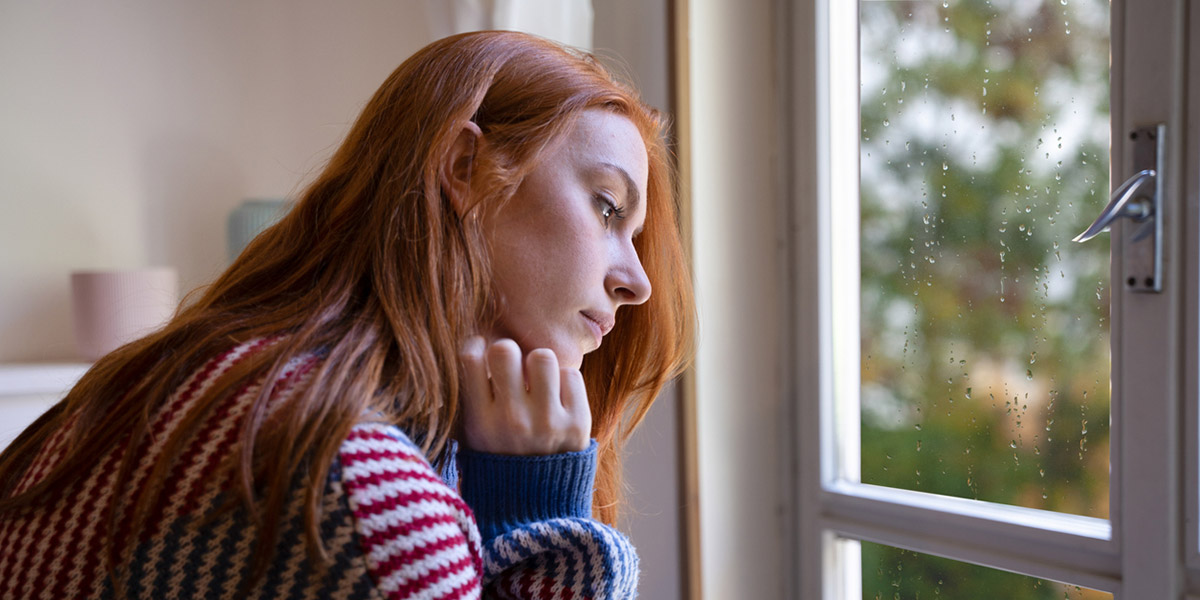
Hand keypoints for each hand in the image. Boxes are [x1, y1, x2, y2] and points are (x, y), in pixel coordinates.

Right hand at [458, 336, 591, 454]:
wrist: (538, 506)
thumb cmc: (502, 460)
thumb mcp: (473, 437)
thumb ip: (471, 398)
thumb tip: (475, 346)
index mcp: (480, 422)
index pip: (470, 358)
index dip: (477, 346)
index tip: (483, 354)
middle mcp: (512, 420)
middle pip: (505, 350)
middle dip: (509, 353)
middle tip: (514, 369)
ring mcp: (547, 421)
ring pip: (543, 356)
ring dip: (540, 365)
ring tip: (539, 383)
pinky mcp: (578, 423)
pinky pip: (571, 375)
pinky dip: (564, 382)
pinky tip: (558, 398)